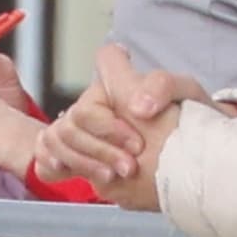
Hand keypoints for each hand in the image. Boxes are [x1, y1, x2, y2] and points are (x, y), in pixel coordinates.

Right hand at [33, 44, 215, 209]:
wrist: (190, 165)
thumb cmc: (190, 122)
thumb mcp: (187, 97)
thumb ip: (163, 88)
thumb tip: (138, 106)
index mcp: (123, 84)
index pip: (107, 60)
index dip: (111, 69)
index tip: (133, 110)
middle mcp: (99, 104)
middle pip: (77, 116)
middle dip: (102, 141)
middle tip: (132, 162)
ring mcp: (86, 133)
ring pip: (58, 138)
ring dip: (84, 160)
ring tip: (115, 175)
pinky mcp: (79, 160)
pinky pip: (46, 157)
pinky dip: (54, 165)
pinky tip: (71, 174)